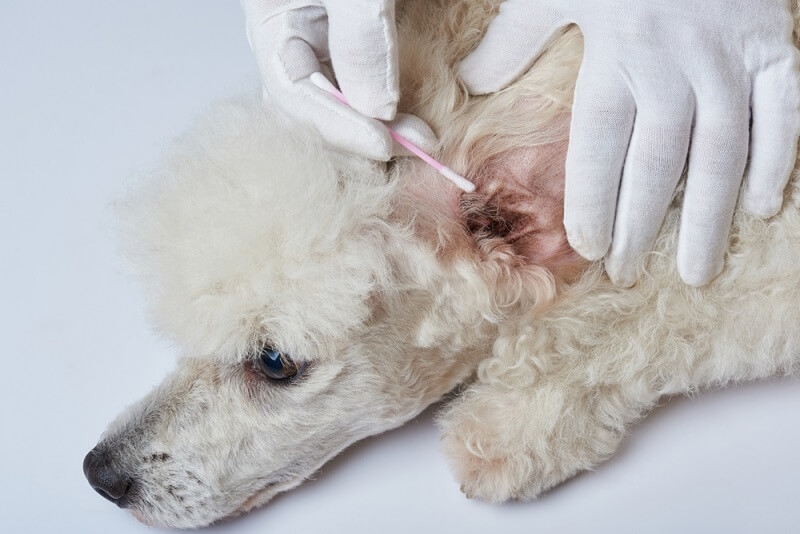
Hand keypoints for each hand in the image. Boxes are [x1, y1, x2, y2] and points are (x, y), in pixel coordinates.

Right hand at [241, 0, 435, 159]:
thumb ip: (359, 34)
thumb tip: (376, 108)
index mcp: (274, 22)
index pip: (294, 95)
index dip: (338, 127)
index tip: (385, 145)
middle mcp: (295, 41)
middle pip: (315, 111)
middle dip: (362, 136)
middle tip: (417, 147)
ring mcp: (325, 44)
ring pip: (341, 106)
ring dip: (380, 127)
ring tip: (421, 139)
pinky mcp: (358, 44)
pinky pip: (365, 90)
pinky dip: (390, 109)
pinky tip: (416, 117)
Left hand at [460, 0, 799, 285]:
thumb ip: (513, 39)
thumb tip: (472, 82)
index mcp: (615, 54)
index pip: (600, 146)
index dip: (593, 201)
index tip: (587, 247)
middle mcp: (672, 66)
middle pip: (657, 162)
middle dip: (641, 224)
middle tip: (628, 273)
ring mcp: (727, 59)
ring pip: (721, 152)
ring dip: (709, 217)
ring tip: (697, 270)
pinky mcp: (772, 47)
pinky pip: (782, 113)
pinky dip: (777, 161)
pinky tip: (764, 209)